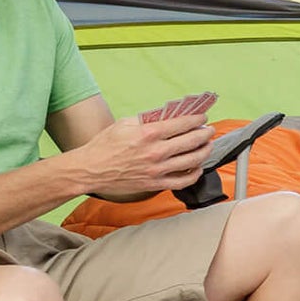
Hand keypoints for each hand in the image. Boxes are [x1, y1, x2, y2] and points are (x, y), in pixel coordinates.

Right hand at [70, 114, 214, 199]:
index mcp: (148, 133)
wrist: (90, 170)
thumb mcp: (125, 123)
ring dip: (204, 151)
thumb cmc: (104, 145)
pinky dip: (194, 174)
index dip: (197, 119)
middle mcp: (155, 152)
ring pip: (192, 161)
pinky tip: (197, 167)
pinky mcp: (155, 184)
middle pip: (192, 141)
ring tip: (206, 146)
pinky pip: (183, 181)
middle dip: (205, 134)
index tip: (203, 118)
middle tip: (208, 130)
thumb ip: (149, 119)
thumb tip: (170, 116)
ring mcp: (156, 170)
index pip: (183, 124)